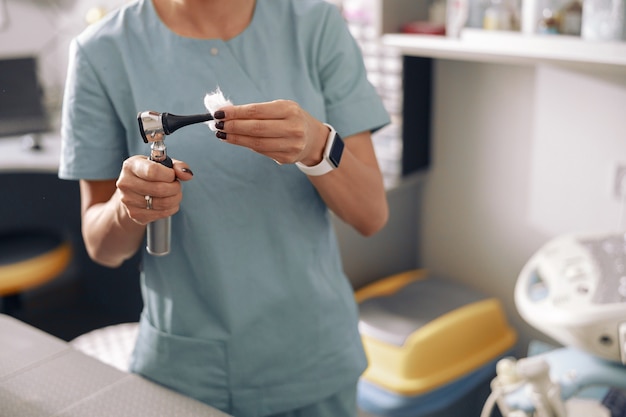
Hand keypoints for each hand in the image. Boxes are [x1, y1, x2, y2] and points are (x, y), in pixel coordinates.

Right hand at [115, 155, 193, 224]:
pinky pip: (162, 213)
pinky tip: (168, 202)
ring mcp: (128, 201)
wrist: (133, 192)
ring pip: (163, 203)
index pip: (152, 171)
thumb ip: (177, 166)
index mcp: (131, 166)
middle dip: (175, 187)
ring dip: (175, 198)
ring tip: (174, 193)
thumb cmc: (149, 175)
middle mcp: (126, 183)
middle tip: (176, 185)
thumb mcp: (161, 164)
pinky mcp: (135, 214)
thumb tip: (187, 175)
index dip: (169, 175)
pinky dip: (171, 208)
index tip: (172, 175)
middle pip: (159, 189)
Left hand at [213, 100, 328, 165]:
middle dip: (233, 127)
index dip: (236, 113)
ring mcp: (291, 145)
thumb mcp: (279, 108)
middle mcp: (293, 128)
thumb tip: (225, 113)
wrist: (312, 138)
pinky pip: (261, 152)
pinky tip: (236, 140)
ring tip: (222, 134)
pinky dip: (246, 145)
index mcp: (289, 110)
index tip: (219, 113)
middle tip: (217, 125)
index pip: (256, 111)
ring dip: (235, 139)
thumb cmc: (289, 118)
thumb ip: (255, 110)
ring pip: (256, 143)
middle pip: (256, 128)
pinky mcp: (287, 158)